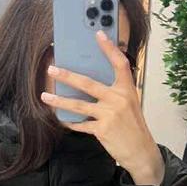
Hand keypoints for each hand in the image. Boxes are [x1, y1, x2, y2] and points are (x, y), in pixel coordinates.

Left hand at [40, 30, 164, 185]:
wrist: (141, 151)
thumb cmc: (133, 126)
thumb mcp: (130, 104)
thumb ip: (114, 92)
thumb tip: (90, 83)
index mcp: (127, 89)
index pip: (119, 63)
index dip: (109, 48)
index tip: (98, 34)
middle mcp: (118, 99)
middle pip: (88, 83)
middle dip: (67, 76)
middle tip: (52, 70)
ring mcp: (110, 114)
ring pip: (78, 105)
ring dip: (60, 100)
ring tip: (45, 96)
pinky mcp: (102, 130)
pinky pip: (80, 124)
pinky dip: (70, 121)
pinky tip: (60, 118)